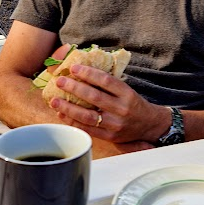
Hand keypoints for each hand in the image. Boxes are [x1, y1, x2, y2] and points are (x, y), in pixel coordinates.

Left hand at [48, 62, 169, 143]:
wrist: (149, 125)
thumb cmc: (134, 104)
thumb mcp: (127, 90)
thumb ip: (109, 84)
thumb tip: (82, 72)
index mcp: (127, 93)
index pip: (106, 81)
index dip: (88, 73)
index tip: (74, 68)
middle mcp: (122, 109)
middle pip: (94, 97)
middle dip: (74, 88)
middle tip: (60, 81)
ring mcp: (115, 124)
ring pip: (88, 116)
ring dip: (69, 107)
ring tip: (55, 100)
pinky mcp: (110, 136)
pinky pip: (88, 129)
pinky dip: (73, 121)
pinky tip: (62, 114)